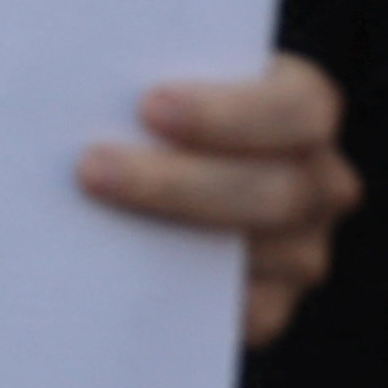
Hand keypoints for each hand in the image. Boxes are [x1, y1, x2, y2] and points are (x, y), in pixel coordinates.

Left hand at [78, 56, 358, 347]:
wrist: (142, 167)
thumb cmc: (142, 103)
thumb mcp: (147, 74)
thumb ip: (129, 72)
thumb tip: (71, 74)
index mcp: (302, 105)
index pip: (299, 106)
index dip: (229, 112)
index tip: (149, 106)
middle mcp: (317, 180)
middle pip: (276, 192)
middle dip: (177, 182)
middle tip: (92, 168)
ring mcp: (301, 248)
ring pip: (260, 256)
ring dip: (170, 238)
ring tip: (89, 221)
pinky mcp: (270, 305)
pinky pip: (242, 314)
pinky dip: (182, 294)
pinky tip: (119, 273)